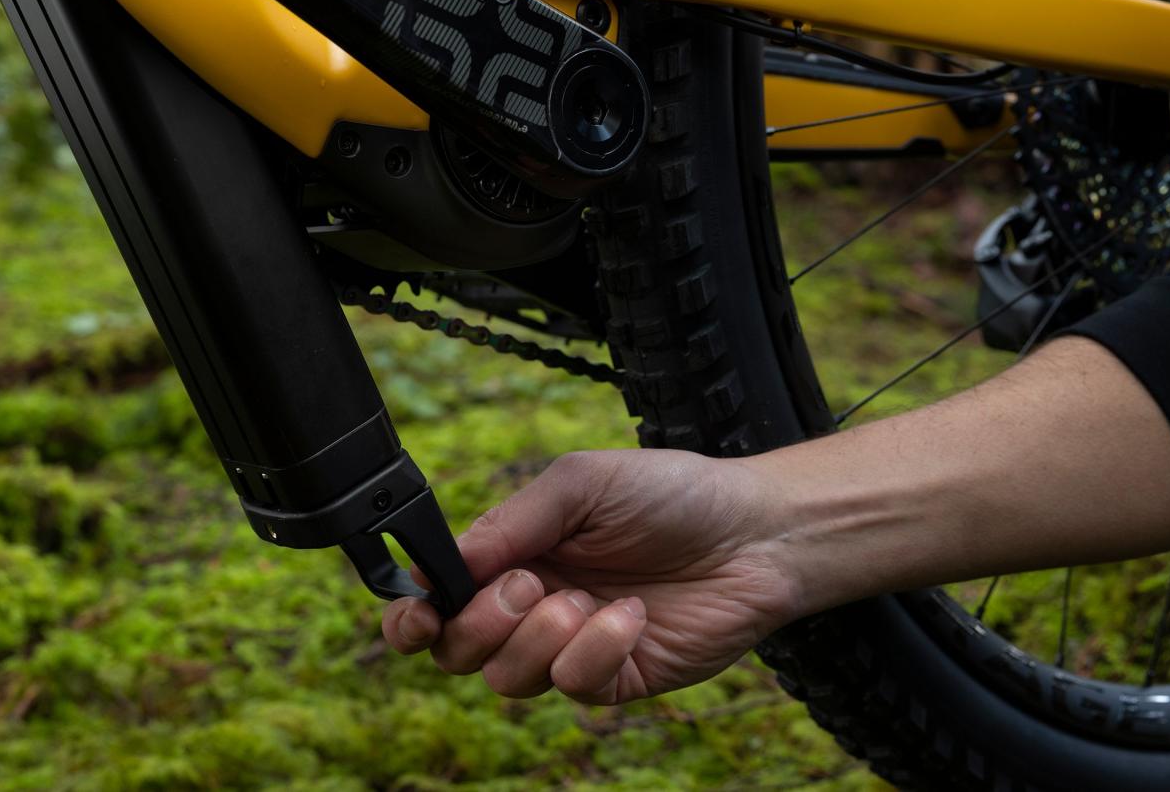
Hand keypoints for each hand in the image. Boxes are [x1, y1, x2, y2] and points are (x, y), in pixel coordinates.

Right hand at [381, 450, 802, 704]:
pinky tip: (630, 616)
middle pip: (457, 650)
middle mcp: (532, 606)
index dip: (413, 615)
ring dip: (537, 639)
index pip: (439, 598)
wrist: (756, 534)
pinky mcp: (614, 678)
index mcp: (513, 555)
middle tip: (528, 585)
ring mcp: (571, 647)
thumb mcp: (581, 484)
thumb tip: (450, 564)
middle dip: (479, 624)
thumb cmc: (671, 495)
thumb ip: (511, 521)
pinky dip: (595, 650)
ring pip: (506, 678)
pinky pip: (573, 686)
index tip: (418, 615)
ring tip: (584, 600)